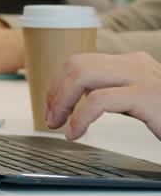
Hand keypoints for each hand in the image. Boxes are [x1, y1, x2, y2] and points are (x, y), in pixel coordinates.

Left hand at [46, 52, 160, 140]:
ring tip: (57, 123)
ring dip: (61, 102)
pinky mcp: (146, 96)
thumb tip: (85, 99)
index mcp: (130, 63)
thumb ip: (115, 94)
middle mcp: (134, 64)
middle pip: (76, 65)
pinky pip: (99, 101)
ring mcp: (140, 77)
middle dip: (56, 91)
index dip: (59, 84)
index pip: (81, 63)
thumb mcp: (140, 99)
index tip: (52, 107)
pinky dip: (80, 118)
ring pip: (82, 76)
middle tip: (51, 116)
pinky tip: (75, 132)